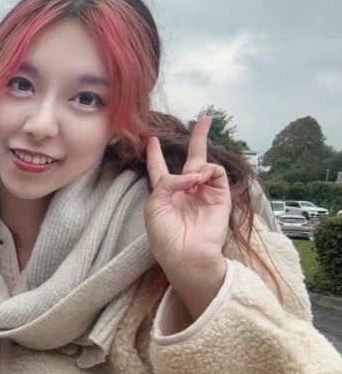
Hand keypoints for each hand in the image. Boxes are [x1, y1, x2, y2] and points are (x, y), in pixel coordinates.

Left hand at [144, 116, 230, 316]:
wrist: (186, 254)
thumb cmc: (164, 235)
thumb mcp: (154, 206)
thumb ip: (167, 182)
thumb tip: (193, 174)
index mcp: (164, 194)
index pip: (160, 169)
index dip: (155, 154)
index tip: (151, 139)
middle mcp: (186, 190)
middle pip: (192, 159)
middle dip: (198, 139)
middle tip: (205, 119)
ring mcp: (204, 192)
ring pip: (204, 164)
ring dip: (197, 165)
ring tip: (191, 181)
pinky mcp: (220, 196)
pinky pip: (216, 173)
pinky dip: (207, 171)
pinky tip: (199, 181)